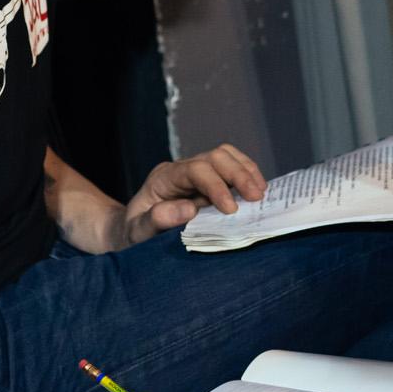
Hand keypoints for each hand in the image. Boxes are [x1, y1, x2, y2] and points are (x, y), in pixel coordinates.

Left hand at [116, 143, 266, 246]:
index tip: (231, 209)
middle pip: (215, 156)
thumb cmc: (132, 235)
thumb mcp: (136, 233)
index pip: (195, 169)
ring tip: (262, 193)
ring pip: (226, 156)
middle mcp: (182, 170)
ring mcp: (197, 173)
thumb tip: (188, 210)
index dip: (216, 185)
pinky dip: (247, 176)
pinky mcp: (209, 182)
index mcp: (164, 178)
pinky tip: (258, 193)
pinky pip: (232, 169)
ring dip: (247, 171)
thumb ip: (155, 221)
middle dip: (238, 174)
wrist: (130, 233)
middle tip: (257, 197)